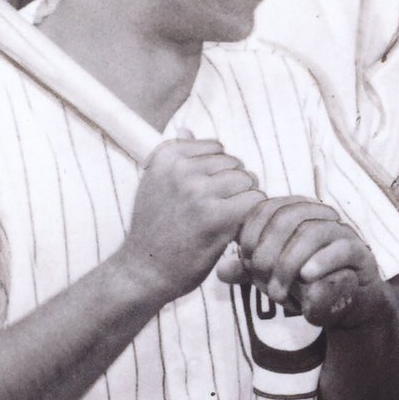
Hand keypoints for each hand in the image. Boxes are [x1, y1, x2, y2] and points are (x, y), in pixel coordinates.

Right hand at [117, 139, 263, 303]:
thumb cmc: (154, 229)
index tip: (203, 194)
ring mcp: (198, 192)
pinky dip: (251, 216)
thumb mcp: (155, 185)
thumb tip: (186, 129)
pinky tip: (234, 229)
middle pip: (235, 163)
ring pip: (248, 180)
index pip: (217, 148)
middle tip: (217, 211)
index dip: (218, 172)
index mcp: (166, 156)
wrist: (143, 270)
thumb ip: (175, 158)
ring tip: (225, 220)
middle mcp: (181, 170)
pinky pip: (254, 201)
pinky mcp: (216, 217)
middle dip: (235, 186)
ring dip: (245, 200)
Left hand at [217, 196, 386, 329]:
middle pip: (288, 218)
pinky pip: (342, 249)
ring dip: (290, 263)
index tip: (244, 261)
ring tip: (278, 291)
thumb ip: (249, 271)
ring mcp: (342, 233)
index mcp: (296, 214)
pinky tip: (306, 276)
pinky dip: (322, 261)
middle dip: (268, 252)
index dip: (250, 233)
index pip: (267, 208)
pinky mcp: (360, 253)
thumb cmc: (308, 285)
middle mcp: (319, 217)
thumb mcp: (272, 277)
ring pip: (313, 232)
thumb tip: (221, 270)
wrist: (348, 305)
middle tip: (260, 282)